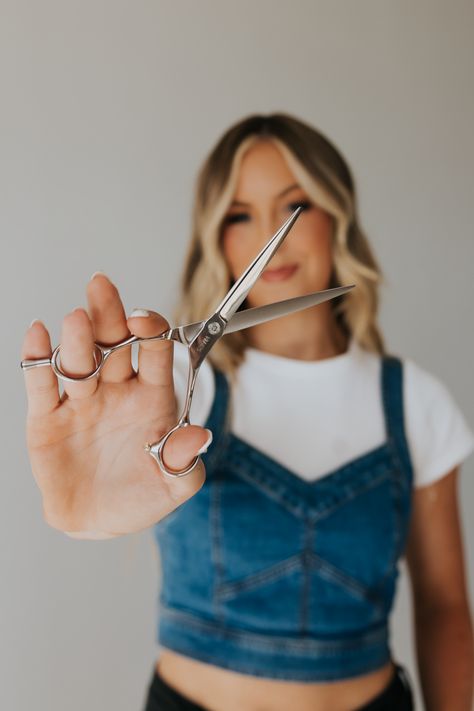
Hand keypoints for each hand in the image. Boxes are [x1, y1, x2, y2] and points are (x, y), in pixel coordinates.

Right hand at [21, 273, 210, 538]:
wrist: (99, 522)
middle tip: (102, 286)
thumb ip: (185, 460)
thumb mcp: (174, 484)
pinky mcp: (48, 416)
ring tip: (76, 320)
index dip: (151, 332)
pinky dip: (37, 358)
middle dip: (109, 315)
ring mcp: (82, 401)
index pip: (154, 352)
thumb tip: (199, 435)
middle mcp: (117, 390)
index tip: (145, 322)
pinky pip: (42, 383)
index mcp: (152, 396)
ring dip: (77, 339)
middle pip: (113, 343)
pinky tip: (38, 335)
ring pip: (79, 360)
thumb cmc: (142, 497)